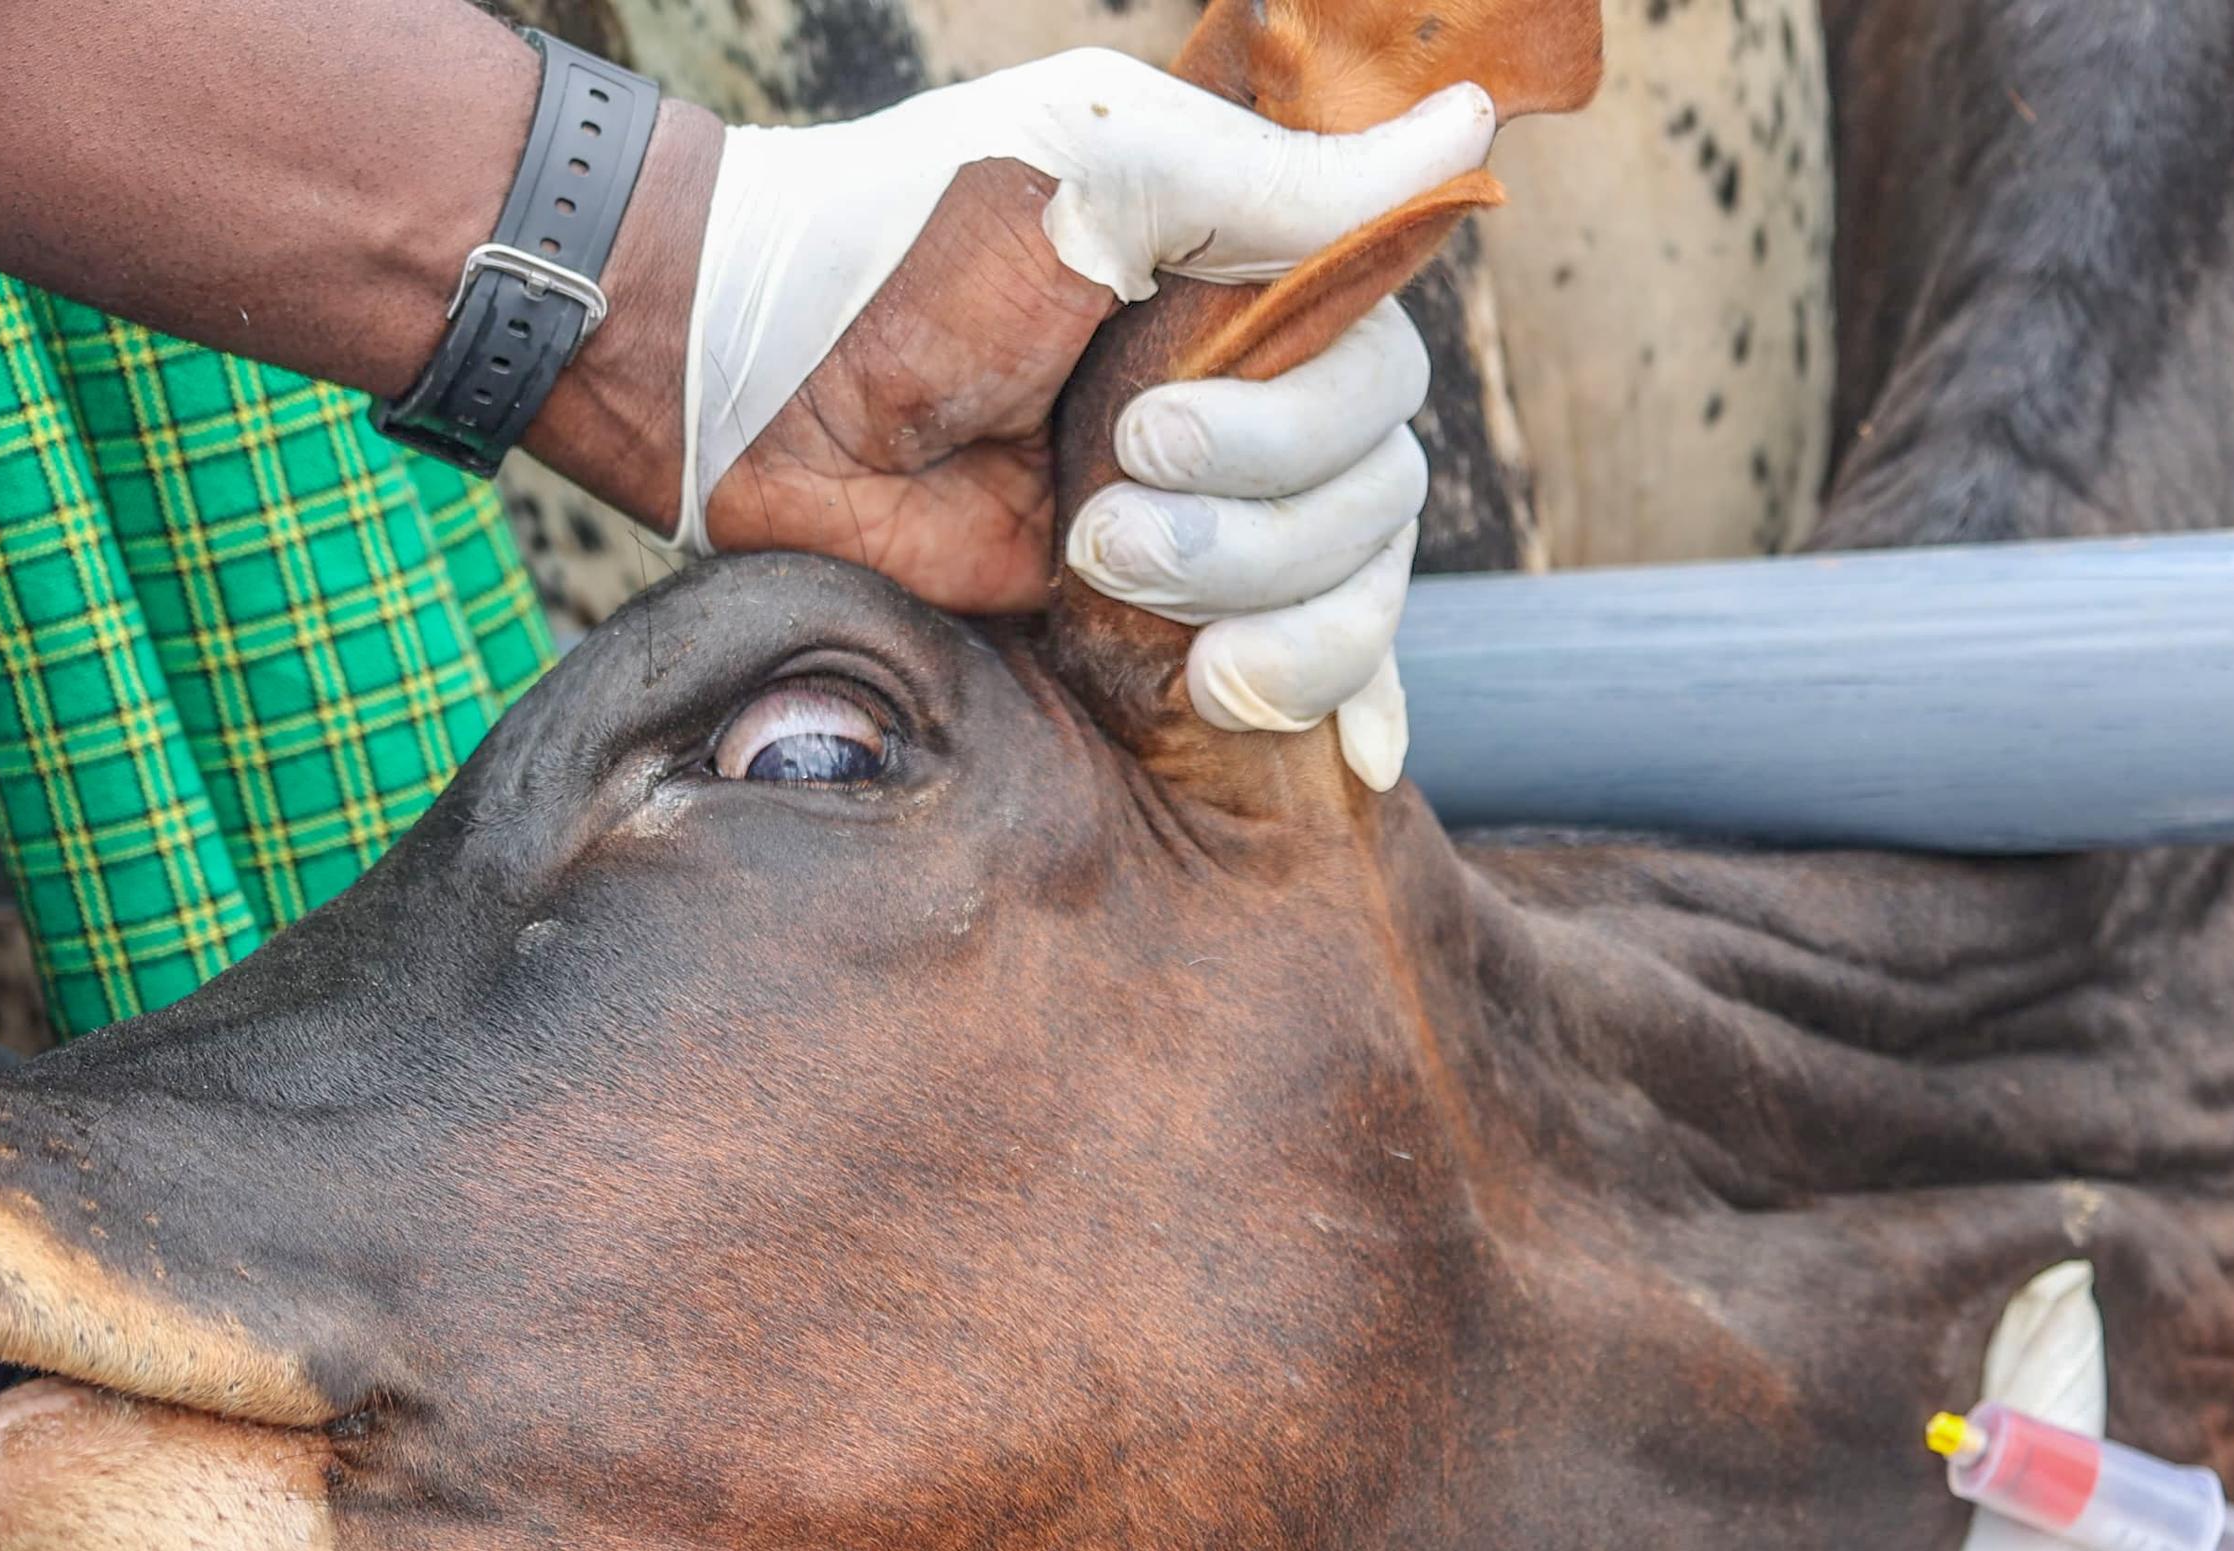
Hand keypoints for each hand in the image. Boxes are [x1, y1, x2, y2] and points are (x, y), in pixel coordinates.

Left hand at [679, 53, 1491, 765]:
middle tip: (1099, 498)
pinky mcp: (1174, 620)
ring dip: (1251, 595)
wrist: (757, 395)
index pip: (1387, 356)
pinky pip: (1325, 669)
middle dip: (1255, 507)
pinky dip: (1333, 698)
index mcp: (1256, 280)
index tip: (1153, 419)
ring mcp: (1225, 517)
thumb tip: (1476, 128)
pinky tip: (1320, 740)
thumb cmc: (905, 244)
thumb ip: (1285, 183)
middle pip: (1384, 481)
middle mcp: (1262, 396)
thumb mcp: (1103, 170)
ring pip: (1362, 581)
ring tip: (1098, 571)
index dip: (1305, 407)